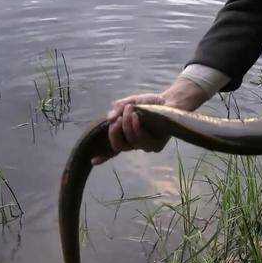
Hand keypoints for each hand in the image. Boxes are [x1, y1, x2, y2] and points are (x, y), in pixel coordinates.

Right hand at [91, 78, 209, 164]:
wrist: (169, 100)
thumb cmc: (149, 103)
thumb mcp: (131, 102)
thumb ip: (119, 108)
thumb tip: (109, 118)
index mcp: (126, 135)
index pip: (113, 148)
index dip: (103, 156)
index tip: (93, 161)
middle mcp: (135, 143)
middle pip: (118, 146)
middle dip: (114, 133)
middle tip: (116, 120)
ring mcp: (145, 146)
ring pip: (130, 143)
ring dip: (127, 125)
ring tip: (130, 109)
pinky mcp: (156, 146)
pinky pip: (142, 141)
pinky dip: (137, 128)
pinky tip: (138, 117)